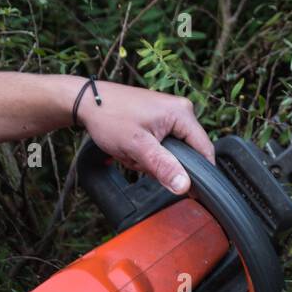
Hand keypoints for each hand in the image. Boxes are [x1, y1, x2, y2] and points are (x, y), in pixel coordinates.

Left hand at [76, 82, 214, 194]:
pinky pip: (163, 142)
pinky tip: (133, 146)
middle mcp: (181, 109)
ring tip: (132, 151)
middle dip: (164, 162)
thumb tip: (185, 186)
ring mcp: (171, 112)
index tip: (187, 189)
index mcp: (183, 113)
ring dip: (152, 158)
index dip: (199, 172)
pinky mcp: (160, 116)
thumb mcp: (137, 147)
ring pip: (173, 149)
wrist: (87, 101)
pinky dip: (148, 149)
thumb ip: (163, 166)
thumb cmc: (110, 117)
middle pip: (187, 151)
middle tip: (139, 159)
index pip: (205, 149)